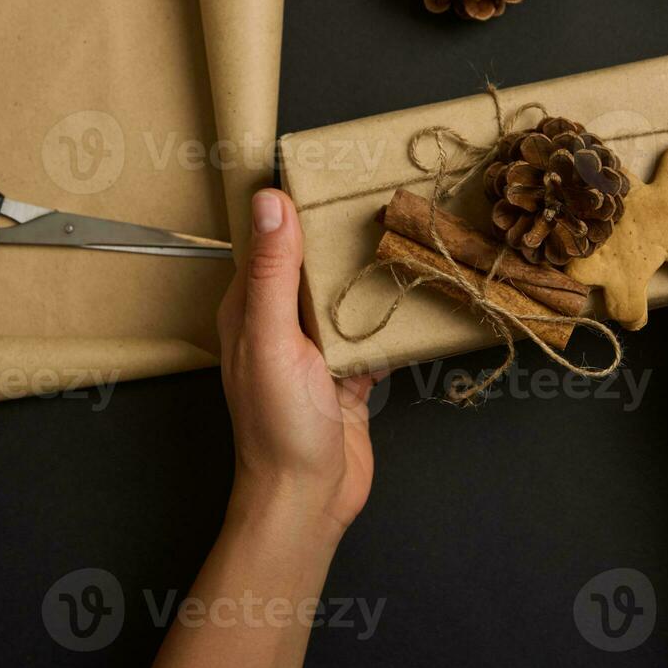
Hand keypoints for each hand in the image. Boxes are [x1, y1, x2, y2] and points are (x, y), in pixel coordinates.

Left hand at [216, 189, 381, 542]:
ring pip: (345, 296)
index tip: (326, 168)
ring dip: (370, 274)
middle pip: (312, 265)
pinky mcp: (349, 374)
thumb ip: (273, 272)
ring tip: (407, 232)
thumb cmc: (279, 424)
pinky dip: (392, 317)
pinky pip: (372, 333)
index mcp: (250, 308)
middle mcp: (280, 323)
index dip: (292, 205)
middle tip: (381, 192)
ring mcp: (316, 350)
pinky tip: (418, 293)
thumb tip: (271, 201)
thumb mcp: (272, 338)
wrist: (309, 499)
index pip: (268, 241)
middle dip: (340, 234)